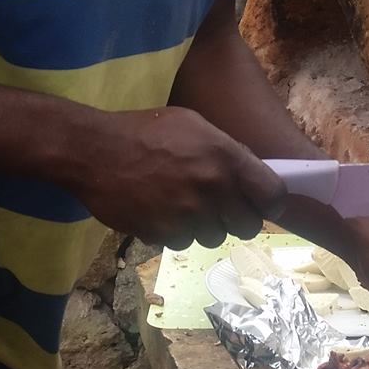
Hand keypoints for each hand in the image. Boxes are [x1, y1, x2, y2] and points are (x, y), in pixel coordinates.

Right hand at [67, 106, 287, 250]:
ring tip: (181, 203)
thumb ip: (227, 151)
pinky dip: (174, 232)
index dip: (271, 203)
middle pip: (248, 226)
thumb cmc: (146, 131)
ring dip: (203, 226)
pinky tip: (159, 210)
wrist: (94, 152)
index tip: (262, 204)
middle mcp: (213, 189)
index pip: (274, 195)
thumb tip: (250, 176)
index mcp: (226, 157)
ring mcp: (188, 215)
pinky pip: (182, 243)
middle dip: (236, 218)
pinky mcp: (163, 235)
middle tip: (219, 206)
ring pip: (214, 238)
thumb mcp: (194, 125)